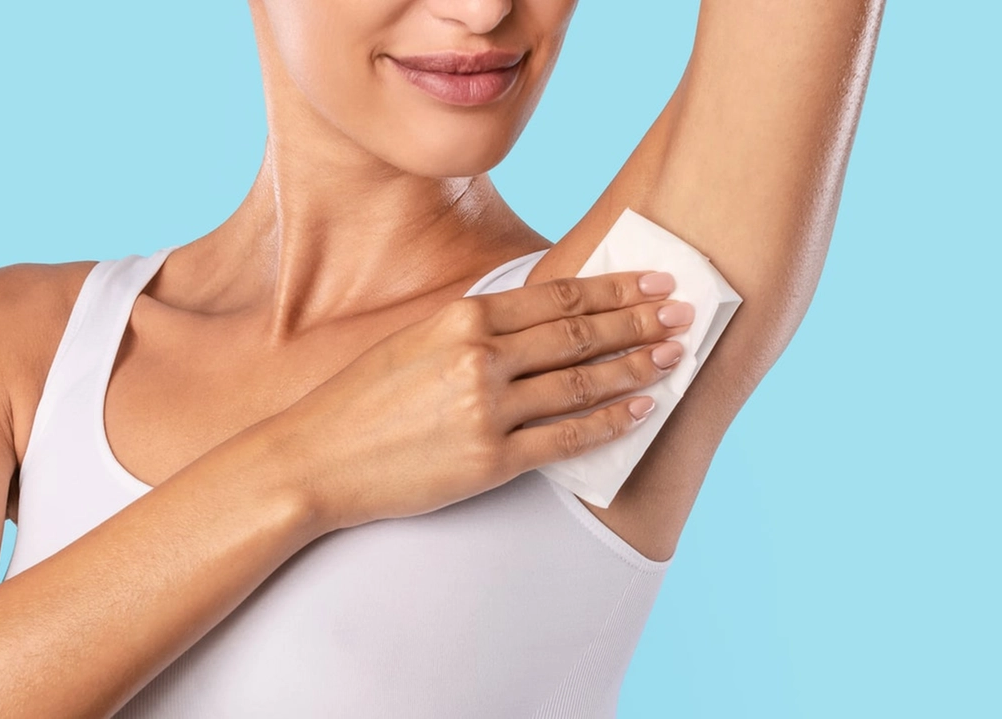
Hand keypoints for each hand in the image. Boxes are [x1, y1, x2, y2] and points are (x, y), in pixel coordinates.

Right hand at [266, 270, 694, 531]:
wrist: (317, 459)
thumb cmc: (366, 399)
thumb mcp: (417, 341)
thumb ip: (477, 327)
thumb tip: (539, 316)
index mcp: (463, 318)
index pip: (558, 297)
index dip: (614, 287)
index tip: (654, 280)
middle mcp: (480, 357)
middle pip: (580, 333)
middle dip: (640, 320)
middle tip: (685, 312)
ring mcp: (487, 410)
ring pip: (583, 382)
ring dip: (637, 367)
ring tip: (675, 358)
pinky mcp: (490, 460)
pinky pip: (567, 438)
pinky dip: (610, 422)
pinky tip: (641, 411)